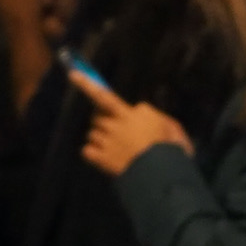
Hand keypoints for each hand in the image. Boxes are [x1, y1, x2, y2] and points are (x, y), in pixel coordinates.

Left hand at [73, 71, 191, 174]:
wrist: (160, 171)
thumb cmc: (171, 148)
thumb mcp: (172, 127)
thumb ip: (155, 116)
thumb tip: (142, 113)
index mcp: (132, 114)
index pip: (105, 96)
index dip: (87, 84)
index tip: (73, 74)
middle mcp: (116, 124)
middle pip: (97, 116)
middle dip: (102, 121)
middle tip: (113, 130)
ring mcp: (108, 141)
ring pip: (92, 134)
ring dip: (99, 139)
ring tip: (113, 148)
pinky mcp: (103, 158)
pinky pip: (87, 151)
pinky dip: (92, 153)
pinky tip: (102, 157)